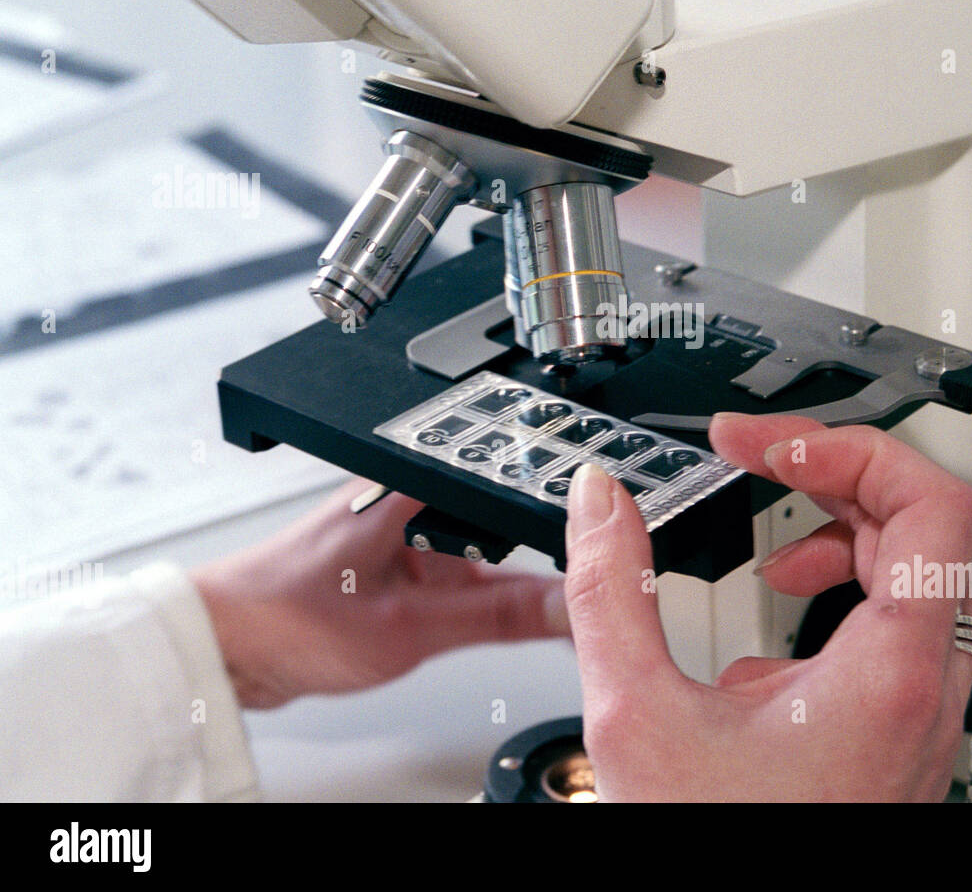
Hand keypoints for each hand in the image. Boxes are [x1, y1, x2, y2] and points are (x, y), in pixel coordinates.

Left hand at [192, 479, 568, 707]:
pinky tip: (475, 622)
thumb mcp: (408, 626)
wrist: (222, 648)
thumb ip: (496, 617)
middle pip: (506, 518)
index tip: (594, 559)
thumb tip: (567, 608)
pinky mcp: (398, 559)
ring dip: (503, 583)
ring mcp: (405, 527)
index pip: (512, 485)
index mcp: (415, 480)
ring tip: (521, 610)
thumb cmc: (281, 616)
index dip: (560, 520)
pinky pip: (458, 573)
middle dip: (538, 558)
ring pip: (485, 550)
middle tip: (567, 597)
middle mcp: (412, 494)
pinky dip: (475, 599)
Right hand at [562, 412, 971, 801]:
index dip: (849, 447)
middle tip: (760, 460)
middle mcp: (924, 687)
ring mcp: (917, 709)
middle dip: (830, 476)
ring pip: (913, 574)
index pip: (929, 504)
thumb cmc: (725, 850)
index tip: (770, 445)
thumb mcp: (639, 715)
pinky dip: (839, 592)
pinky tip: (776, 625)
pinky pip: (894, 626)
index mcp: (888, 670)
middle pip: (919, 526)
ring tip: (773, 542)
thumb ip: (612, 591)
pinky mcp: (895, 726)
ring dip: (839, 533)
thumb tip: (602, 503)